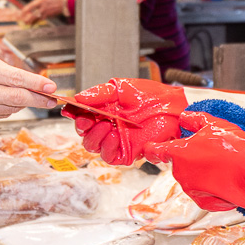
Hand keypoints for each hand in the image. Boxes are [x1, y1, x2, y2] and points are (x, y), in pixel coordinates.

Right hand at [0, 50, 56, 122]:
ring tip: (25, 95)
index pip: (17, 80)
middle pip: (18, 99)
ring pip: (10, 108)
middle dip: (39, 99)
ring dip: (22, 102)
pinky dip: (6, 108)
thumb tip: (30, 82)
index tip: (52, 87)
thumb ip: (4, 69)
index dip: (38, 84)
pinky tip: (4, 100)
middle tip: (52, 100)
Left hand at [20, 0, 70, 23]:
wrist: (69, 2)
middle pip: (33, 15)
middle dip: (27, 18)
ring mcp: (47, 12)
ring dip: (32, 21)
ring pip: (38, 18)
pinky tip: (37, 21)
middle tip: (23, 21)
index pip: (31, 6)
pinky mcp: (51, 15)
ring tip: (28, 23)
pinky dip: (39, 20)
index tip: (21, 12)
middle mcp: (43, 7)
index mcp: (42, 0)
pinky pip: (43, 18)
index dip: (25, 10)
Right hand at [64, 78, 189, 165]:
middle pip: (85, 134)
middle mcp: (108, 126)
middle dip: (82, 128)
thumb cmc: (150, 95)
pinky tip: (112, 136)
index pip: (82, 116)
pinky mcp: (127, 152)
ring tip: (105, 125)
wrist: (172, 106)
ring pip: (94, 147)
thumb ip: (99, 93)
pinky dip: (107, 147)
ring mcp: (117, 140)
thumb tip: (78, 97)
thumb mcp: (121, 88)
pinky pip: (110, 156)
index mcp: (104, 111)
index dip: (75, 115)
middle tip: (87, 120)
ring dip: (94, 137)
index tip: (72, 111)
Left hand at [145, 112, 244, 211]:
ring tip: (223, 165)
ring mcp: (191, 189)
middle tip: (212, 151)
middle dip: (192, 158)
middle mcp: (180, 172)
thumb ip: (193, 119)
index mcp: (178, 152)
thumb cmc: (233, 147)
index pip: (155, 151)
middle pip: (180, 163)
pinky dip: (213, 187)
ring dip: (204, 172)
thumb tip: (183, 118)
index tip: (151, 149)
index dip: (152, 149)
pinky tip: (226, 179)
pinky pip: (204, 192)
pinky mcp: (203, 202)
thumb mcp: (213, 124)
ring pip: (193, 177)